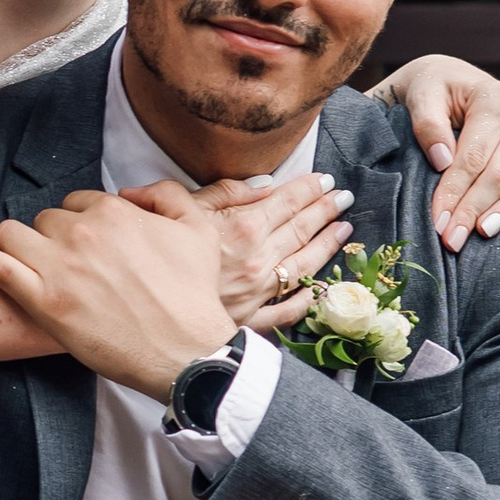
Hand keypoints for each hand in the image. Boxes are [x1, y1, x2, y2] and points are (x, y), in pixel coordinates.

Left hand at [0, 183, 232, 397]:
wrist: (187, 351)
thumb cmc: (193, 296)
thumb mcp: (198, 230)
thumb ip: (167, 195)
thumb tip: (130, 191)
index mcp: (115, 212)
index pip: (78, 202)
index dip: (80, 222)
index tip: (84, 244)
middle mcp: (82, 232)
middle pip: (47, 219)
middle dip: (52, 236)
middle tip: (65, 264)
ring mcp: (58, 266)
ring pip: (13, 234)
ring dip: (16, 243)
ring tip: (23, 261)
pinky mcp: (41, 301)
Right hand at [159, 170, 353, 332]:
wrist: (155, 308)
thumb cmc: (163, 255)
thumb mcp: (186, 208)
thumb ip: (226, 192)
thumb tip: (265, 185)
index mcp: (244, 228)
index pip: (287, 202)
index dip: (309, 189)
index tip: (327, 181)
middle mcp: (260, 259)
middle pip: (301, 230)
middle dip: (325, 211)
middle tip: (344, 198)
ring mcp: (259, 292)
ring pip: (304, 265)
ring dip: (326, 245)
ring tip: (344, 230)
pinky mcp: (251, 319)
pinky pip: (286, 310)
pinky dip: (306, 300)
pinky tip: (320, 288)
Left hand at [367, 57, 499, 253]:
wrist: (453, 83)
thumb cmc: (436, 92)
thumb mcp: (422, 95)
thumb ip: (428, 124)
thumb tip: (443, 161)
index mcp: (494, 99)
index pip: (474, 156)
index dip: (455, 191)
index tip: (439, 220)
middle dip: (474, 209)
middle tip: (453, 240)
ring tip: (485, 231)